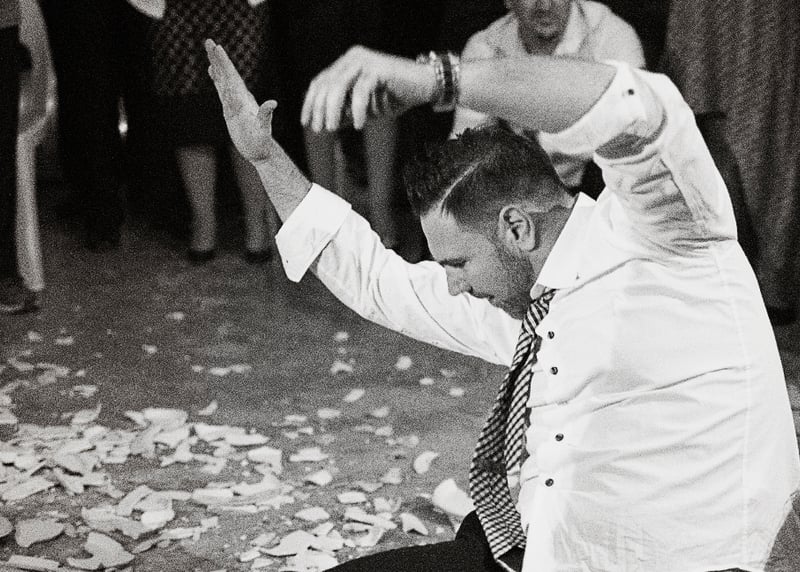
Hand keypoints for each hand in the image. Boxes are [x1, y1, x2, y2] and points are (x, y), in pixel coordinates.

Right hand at [205, 39, 275, 163]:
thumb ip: (266, 115)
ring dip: (216, 65)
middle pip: (226, 75)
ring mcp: (235, 102)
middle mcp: (239, 98)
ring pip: (223, 80)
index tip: (218, 49)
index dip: (225, 64)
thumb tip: (273, 103)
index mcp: (244, 100)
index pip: (232, 77)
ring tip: (210, 50)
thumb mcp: (263, 128)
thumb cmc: (261, 141)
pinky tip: (213, 71)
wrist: (260, 150)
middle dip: (218, 58)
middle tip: (209, 41)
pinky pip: (222, 91)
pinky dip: (217, 80)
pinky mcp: (230, 109)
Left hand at [301, 46, 435, 131]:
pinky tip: (359, 126)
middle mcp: (353, 58)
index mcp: (346, 63)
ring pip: (339, 87)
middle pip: (326, 84)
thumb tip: (327, 124)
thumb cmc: (394, 96)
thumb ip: (347, 112)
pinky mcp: (378, 69)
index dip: (310, 103)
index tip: (306, 123)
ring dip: (333, 110)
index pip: (320, 81)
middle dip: (319, 109)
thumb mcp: (365, 107)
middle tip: (319, 130)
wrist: (424, 86)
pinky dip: (358, 110)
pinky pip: (360, 92)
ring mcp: (365, 61)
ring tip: (332, 128)